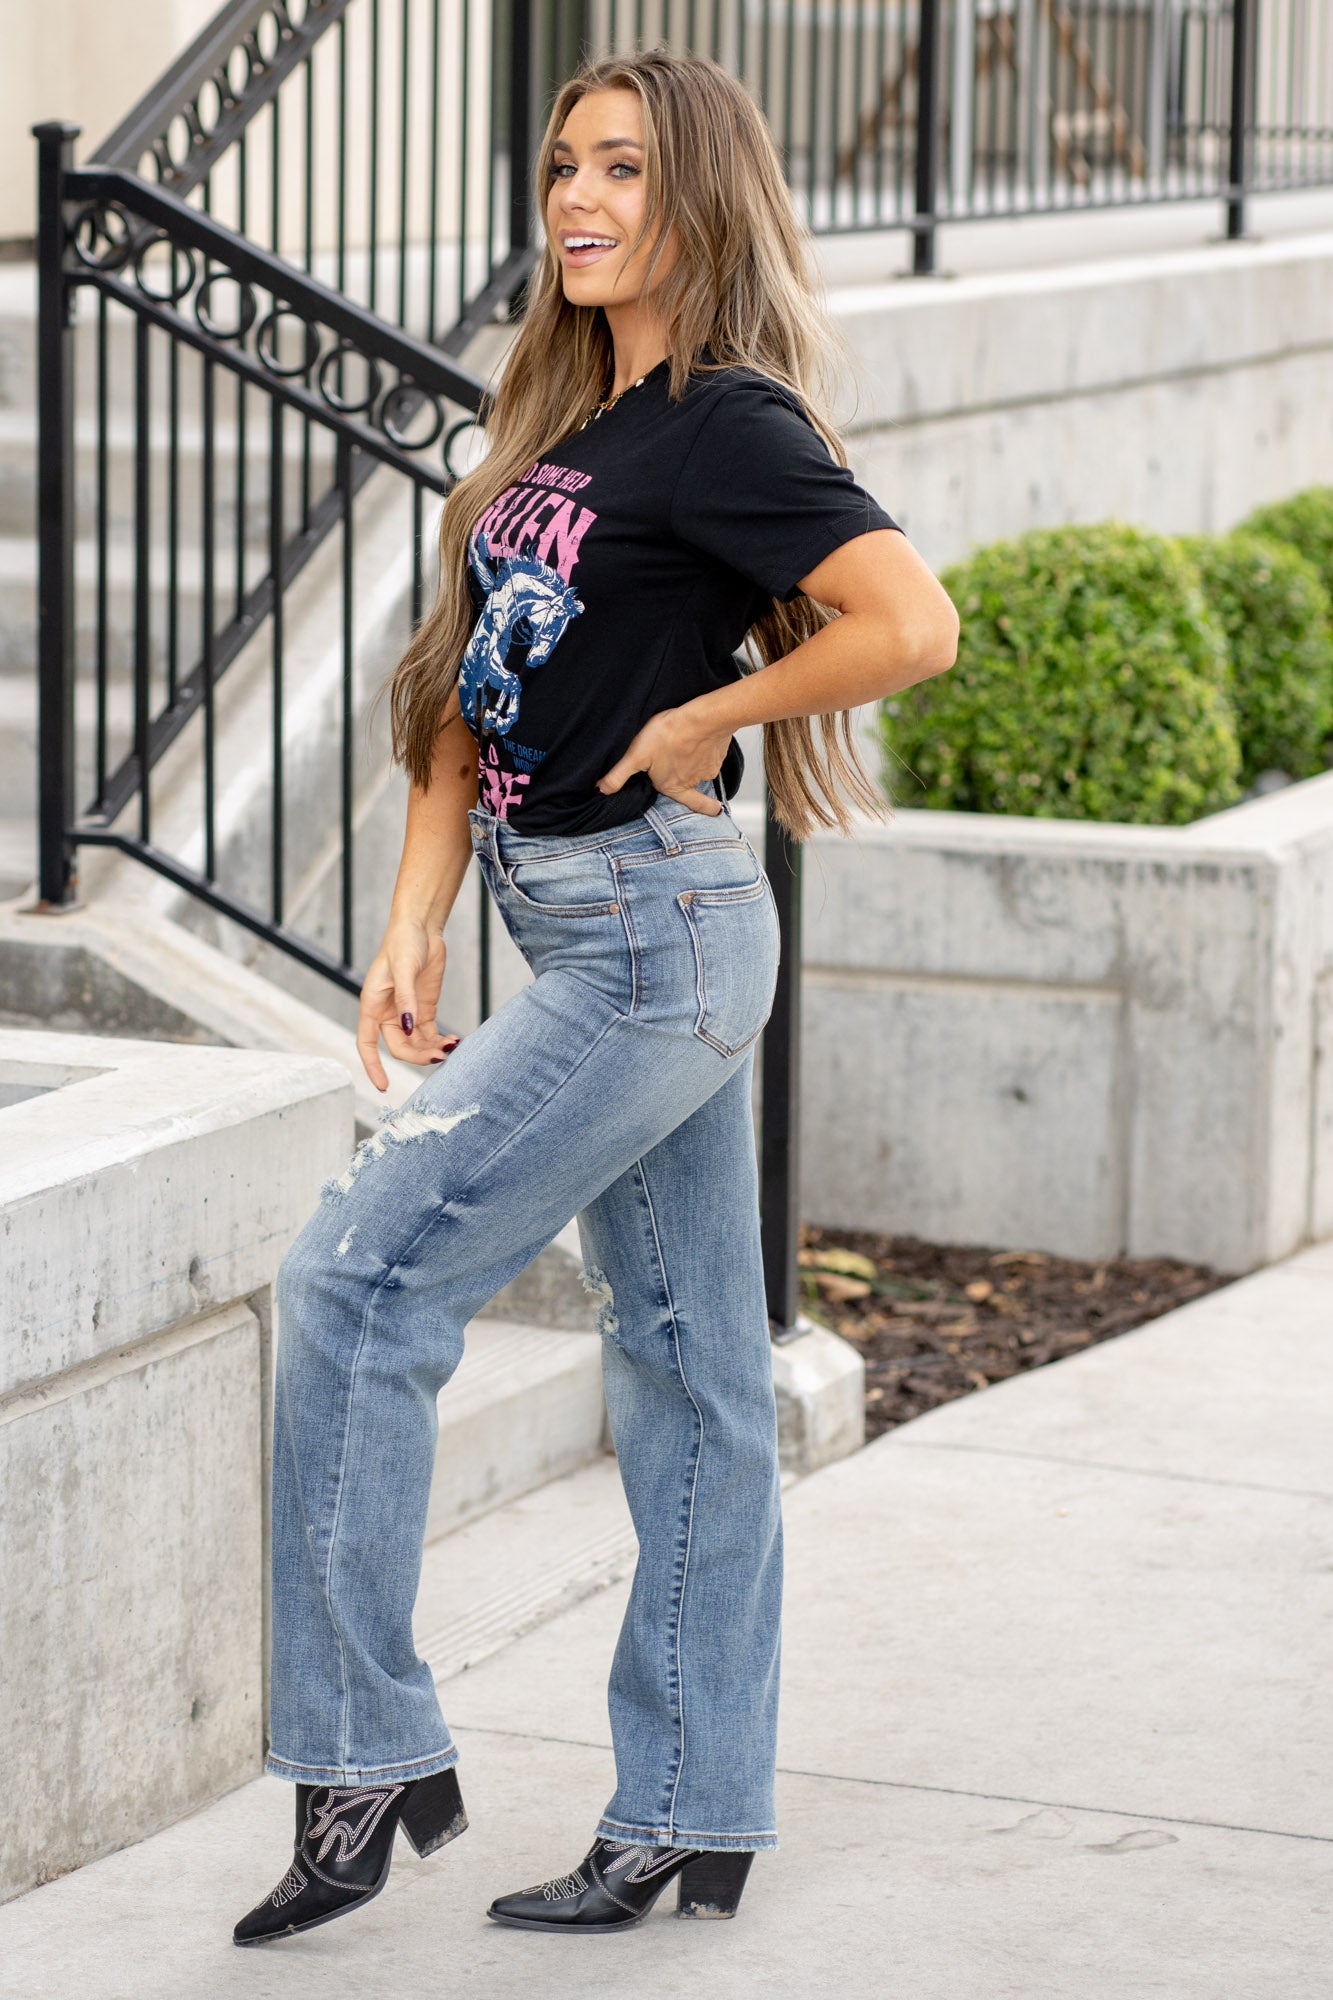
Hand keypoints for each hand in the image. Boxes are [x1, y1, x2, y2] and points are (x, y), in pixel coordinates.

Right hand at [356, 917, 457, 1090]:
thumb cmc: (403, 943)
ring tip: (453, 1045)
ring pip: (417, 1044)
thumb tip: (407, 1028)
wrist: (421, 927)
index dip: (372, 1066)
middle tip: (441, 1054)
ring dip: (432, 1049)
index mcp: (372, 1005)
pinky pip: (430, 1034)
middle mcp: (387, 1014)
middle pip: (399, 1047)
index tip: (383, 1086)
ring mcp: (406, 1013)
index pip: (366, 1044)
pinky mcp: (424, 1009)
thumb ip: (406, 1000)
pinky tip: (455, 1040)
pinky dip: (441, 1041)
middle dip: (418, 1055)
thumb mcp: (403, 969)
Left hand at [597, 703, 730, 815]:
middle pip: (689, 780)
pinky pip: (712, 753)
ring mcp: (708, 768)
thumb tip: (601, 790)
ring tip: (685, 742)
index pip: (691, 803)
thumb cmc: (669, 735)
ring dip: (695, 757)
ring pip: (700, 765)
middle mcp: (693, 781)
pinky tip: (698, 736)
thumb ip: (619, 775)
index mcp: (673, 785)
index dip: (703, 808)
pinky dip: (707, 747)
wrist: (702, 718)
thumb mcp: (636, 755)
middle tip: (683, 760)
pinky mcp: (719, 753)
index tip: (715, 812)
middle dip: (687, 774)